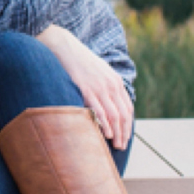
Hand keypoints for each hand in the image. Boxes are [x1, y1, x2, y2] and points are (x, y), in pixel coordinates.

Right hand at [40, 28, 133, 150]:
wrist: (64, 46)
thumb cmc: (79, 61)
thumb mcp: (99, 71)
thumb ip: (106, 86)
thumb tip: (108, 103)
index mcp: (116, 81)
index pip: (128, 108)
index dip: (128, 125)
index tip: (125, 137)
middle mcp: (111, 85)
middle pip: (123, 115)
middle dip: (124, 133)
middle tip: (121, 147)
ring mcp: (99, 88)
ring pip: (114, 115)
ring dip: (117, 133)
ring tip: (115, 145)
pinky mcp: (86, 90)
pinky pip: (99, 111)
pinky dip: (105, 125)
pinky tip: (106, 135)